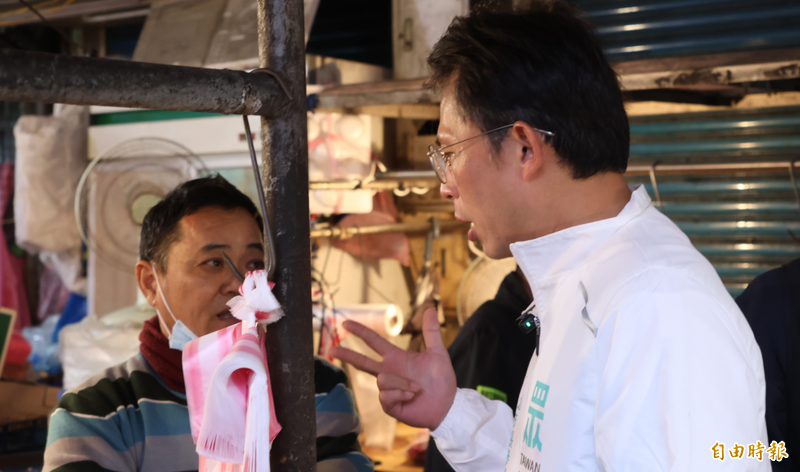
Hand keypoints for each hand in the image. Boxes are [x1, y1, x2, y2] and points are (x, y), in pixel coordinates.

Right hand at [330, 307, 456, 429]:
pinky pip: (386, 396)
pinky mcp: (389, 405)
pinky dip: (401, 395)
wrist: (447, 404)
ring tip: (417, 388)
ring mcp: (387, 389)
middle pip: (361, 361)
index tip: (346, 322)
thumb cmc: (441, 380)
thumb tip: (431, 309)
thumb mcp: (437, 353)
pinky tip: (411, 397)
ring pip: (382, 379)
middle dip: (347, 354)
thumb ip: (431, 332)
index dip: (360, 331)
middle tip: (331, 349)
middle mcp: (388, 372)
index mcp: (396, 357)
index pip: (373, 341)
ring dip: (402, 383)